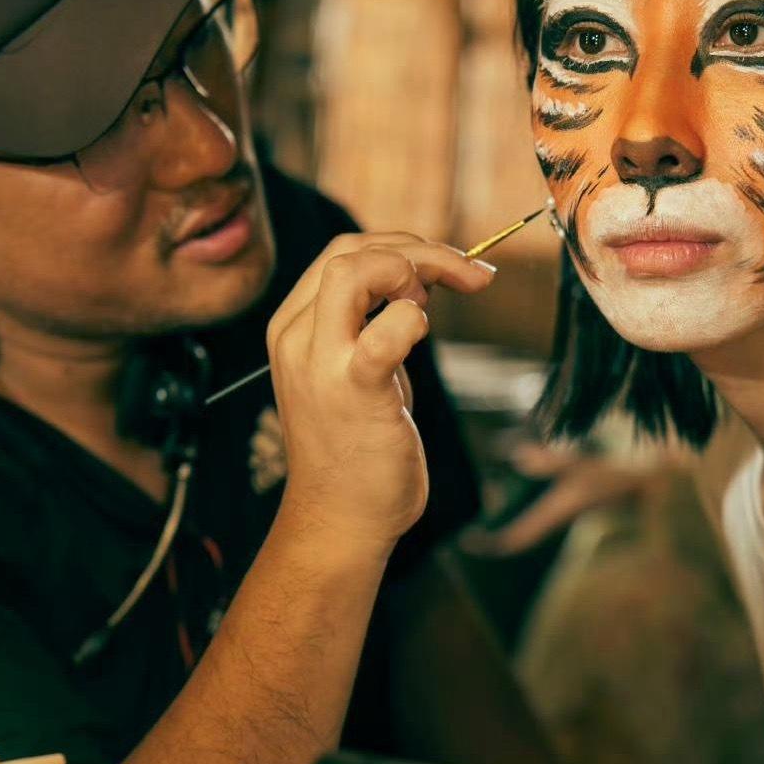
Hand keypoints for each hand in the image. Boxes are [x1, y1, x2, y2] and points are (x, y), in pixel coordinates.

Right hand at [266, 232, 495, 546]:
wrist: (340, 518)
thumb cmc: (357, 446)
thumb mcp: (357, 368)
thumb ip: (375, 323)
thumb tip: (423, 280)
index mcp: (294, 326)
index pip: (343, 252)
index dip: (402, 246)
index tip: (450, 267)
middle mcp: (297, 336)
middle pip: (349, 250)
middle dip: (417, 249)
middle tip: (468, 274)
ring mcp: (319, 362)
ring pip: (352, 270)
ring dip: (411, 269)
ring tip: (439, 301)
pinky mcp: (353, 390)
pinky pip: (384, 332)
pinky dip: (412, 319)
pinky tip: (424, 330)